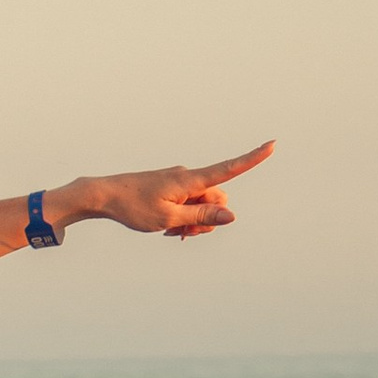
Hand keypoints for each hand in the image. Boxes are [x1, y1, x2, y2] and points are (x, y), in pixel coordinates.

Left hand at [75, 141, 273, 240]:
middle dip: (208, 219)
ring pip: (202, 206)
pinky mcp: (172, 188)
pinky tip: (167, 229)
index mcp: (190, 180)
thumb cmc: (134, 207)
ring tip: (170, 231)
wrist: (104, 196)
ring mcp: (180, 182)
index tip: (272, 144)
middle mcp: (188, 177)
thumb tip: (231, 214)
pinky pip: (189, 205)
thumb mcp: (169, 218)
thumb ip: (202, 216)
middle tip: (182, 233)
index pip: (228, 169)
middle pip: (217, 200)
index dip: (252, 159)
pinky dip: (183, 218)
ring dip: (194, 222)